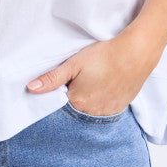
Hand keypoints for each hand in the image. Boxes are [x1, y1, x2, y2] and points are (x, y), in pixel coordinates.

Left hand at [26, 32, 159, 115]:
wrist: (136, 53)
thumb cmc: (104, 55)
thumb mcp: (73, 63)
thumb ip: (52, 78)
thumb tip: (31, 88)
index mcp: (78, 102)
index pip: (59, 104)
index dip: (60, 92)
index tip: (65, 82)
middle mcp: (92, 112)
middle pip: (75, 109)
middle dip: (74, 97)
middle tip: (81, 79)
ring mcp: (108, 113)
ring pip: (90, 111)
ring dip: (88, 101)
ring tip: (94, 81)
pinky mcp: (120, 109)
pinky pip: (104, 110)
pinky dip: (101, 102)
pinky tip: (104, 87)